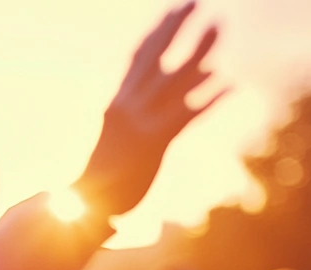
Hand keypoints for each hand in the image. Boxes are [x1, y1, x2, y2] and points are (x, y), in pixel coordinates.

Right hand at [74, 2, 225, 215]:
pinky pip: (186, 117)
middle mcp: (126, 108)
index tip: (175, 11)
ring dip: (199, 50)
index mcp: (116, 106)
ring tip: (219, 25)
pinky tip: (231, 84)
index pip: (137, 60)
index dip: (157, 34)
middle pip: (155, 58)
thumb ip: (130, 124)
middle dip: (176, 28)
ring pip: (174, 80)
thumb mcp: (113, 145)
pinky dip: (208, 100)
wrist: (79, 209)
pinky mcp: (153, 145)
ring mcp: (139, 124)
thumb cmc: (95, 183)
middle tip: (197, 1)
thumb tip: (137, 116)